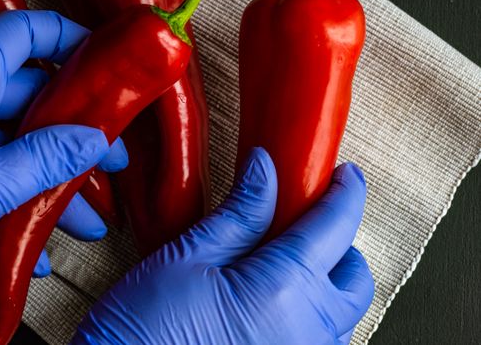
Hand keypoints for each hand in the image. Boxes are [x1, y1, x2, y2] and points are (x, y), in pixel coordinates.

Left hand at [0, 10, 126, 311]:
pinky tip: (36, 246)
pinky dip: (16, 200)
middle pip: (29, 97)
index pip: (18, 34)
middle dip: (75, 130)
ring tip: (87, 220)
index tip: (105, 59)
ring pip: (14, 143)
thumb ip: (43, 161)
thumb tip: (94, 141)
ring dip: (51, 179)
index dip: (65, 36)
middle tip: (112, 161)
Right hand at [74, 148, 373, 344]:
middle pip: (355, 276)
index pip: (335, 227)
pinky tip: (269, 302)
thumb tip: (265, 168)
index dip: (345, 192)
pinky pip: (320, 340)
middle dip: (340, 243)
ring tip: (281, 264)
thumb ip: (239, 211)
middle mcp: (307, 332)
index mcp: (283, 291)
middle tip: (305, 222)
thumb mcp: (187, 256)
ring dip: (325, 282)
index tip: (344, 175)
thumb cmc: (141, 328)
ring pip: (341, 313)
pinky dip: (309, 314)